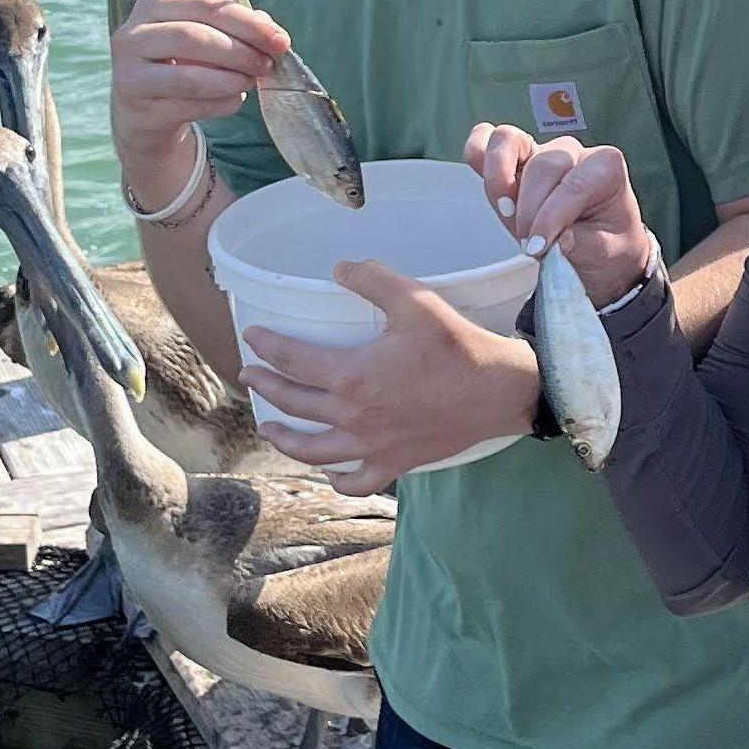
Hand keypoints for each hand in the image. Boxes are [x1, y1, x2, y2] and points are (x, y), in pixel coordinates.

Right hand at [109, 0, 288, 191]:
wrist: (142, 114)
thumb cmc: (177, 66)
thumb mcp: (200, 40)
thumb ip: (233, 29)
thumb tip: (269, 27)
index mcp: (152, 7)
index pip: (205, 6)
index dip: (247, 22)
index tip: (280, 40)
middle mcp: (132, 36)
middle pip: (194, 37)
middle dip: (240, 51)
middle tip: (268, 64)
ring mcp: (129, 75)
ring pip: (189, 76)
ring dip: (231, 80)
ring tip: (252, 81)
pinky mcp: (139, 110)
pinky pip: (189, 106)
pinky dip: (221, 103)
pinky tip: (235, 100)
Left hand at [240, 262, 541, 493]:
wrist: (497, 391)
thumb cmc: (457, 347)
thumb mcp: (416, 302)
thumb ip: (373, 280)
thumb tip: (339, 268)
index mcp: (351, 375)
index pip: (291, 360)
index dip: (266, 347)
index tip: (253, 338)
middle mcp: (353, 416)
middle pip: (293, 404)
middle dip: (265, 388)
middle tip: (251, 376)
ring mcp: (372, 446)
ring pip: (313, 450)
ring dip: (284, 439)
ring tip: (269, 428)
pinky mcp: (395, 463)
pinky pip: (356, 480)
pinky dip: (336, 479)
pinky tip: (328, 471)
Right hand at [465, 124, 656, 305]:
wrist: (602, 252)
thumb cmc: (609, 247)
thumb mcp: (607, 252)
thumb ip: (583, 244)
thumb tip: (558, 238)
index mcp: (605, 167)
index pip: (573, 185)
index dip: (550, 218)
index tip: (539, 247)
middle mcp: (573, 152)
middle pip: (542, 166)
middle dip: (529, 209)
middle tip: (529, 245)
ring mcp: (541, 151)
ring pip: (510, 141)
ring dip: (500, 178)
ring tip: (506, 212)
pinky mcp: (515, 160)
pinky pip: (487, 141)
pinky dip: (479, 155)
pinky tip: (487, 186)